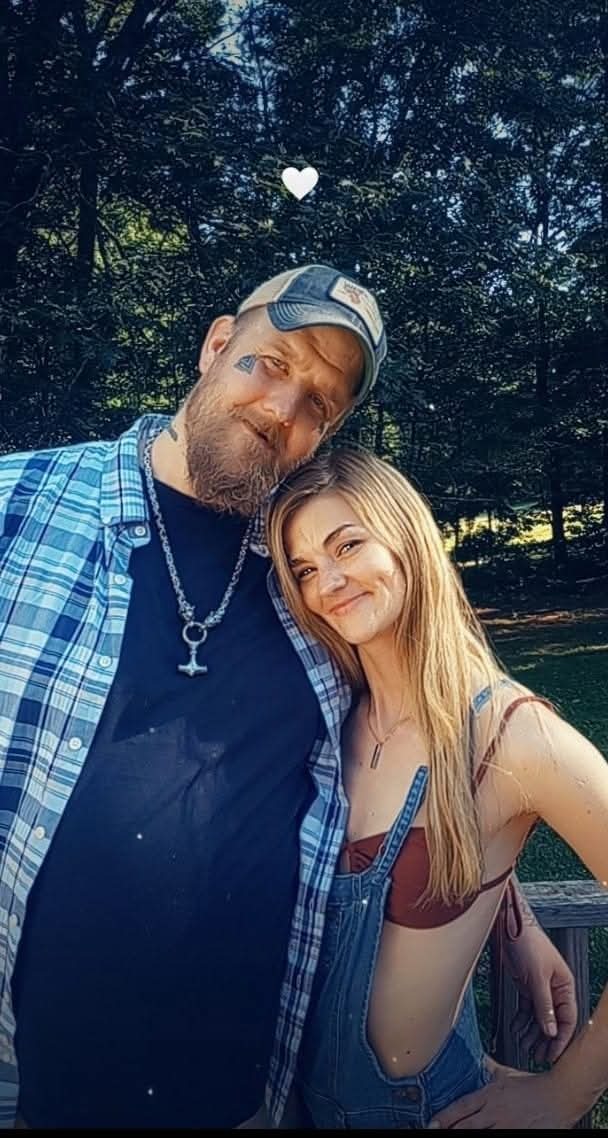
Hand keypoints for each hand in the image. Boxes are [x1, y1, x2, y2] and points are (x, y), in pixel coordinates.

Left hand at [428, 1057, 577, 1128]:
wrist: (560, 1095)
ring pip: (480, 1135)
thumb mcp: (506, 1074)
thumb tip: (477, 1058)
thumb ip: (489, 1069)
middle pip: (466, 1126)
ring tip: (451, 1137)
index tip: (432, 1123)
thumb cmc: (533, 1085)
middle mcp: (495, 1112)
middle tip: (435, 1132)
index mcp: (490, 1095)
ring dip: (465, 1135)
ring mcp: (507, 1126)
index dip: (445, 1117)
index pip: (462, 1107)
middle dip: (451, 1130)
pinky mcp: (518, 1135)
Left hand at [502, 919, 576, 1063]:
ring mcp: (540, 988)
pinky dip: (521, 1020)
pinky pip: (527, 1009)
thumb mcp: (537, 977)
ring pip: (539, 1017)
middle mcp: (555, 989)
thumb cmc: (527, 944)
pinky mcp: (526, 986)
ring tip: (524, 1046)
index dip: (561, 1039)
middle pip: (553, 1021)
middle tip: (537, 1056)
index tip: (552, 1055)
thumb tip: (550, 1031)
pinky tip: (516, 1030)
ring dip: (532, 1032)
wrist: (509, 925)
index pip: (567, 1019)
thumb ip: (543, 1005)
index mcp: (564, 986)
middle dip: (545, 1040)